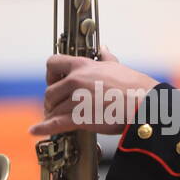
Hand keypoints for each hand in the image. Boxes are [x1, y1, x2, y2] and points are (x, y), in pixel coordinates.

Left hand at [29, 47, 159, 135]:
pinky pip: (56, 123)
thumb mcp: (118, 67)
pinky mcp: (79, 118)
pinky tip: (35, 131)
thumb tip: (104, 48)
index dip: (50, 75)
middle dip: (51, 102)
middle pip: (50, 92)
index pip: (53, 63)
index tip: (54, 82)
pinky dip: (44, 128)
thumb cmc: (135, 87)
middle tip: (55, 107)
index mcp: (83, 66)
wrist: (144, 104)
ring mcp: (76, 99)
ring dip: (52, 116)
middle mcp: (76, 80)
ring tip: (55, 120)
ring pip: (54, 109)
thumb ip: (106, 57)